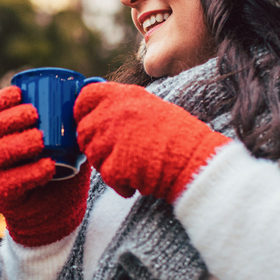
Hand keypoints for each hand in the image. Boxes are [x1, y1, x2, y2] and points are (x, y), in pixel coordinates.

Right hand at [0, 85, 89, 246]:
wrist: (60, 213)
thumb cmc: (64, 171)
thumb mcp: (71, 142)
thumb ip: (77, 119)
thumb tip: (93, 85)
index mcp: (9, 134)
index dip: (3, 100)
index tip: (19, 92)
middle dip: (11, 119)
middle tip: (34, 114)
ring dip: (19, 144)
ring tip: (40, 140)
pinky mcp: (6, 196)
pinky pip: (12, 182)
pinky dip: (30, 173)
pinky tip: (47, 167)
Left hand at [74, 82, 229, 201]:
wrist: (196, 160)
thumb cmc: (180, 136)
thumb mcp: (150, 107)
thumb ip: (123, 108)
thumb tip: (99, 115)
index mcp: (124, 95)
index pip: (85, 97)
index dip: (82, 112)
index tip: (88, 122)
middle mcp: (114, 113)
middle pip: (84, 131)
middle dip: (95, 145)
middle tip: (116, 154)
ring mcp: (112, 138)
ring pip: (92, 155)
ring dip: (107, 165)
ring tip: (133, 166)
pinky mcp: (115, 164)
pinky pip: (106, 176)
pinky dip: (120, 184)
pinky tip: (138, 181)